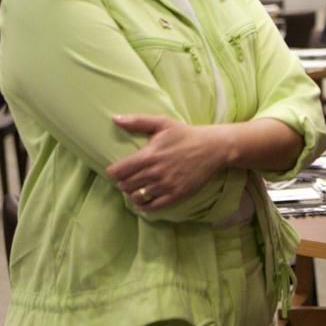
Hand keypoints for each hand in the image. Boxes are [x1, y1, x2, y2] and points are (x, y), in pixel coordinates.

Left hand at [106, 116, 224, 209]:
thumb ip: (137, 121)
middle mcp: (155, 172)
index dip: (113, 172)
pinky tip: (144, 200)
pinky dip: (143, 205)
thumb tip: (114, 119)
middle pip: (125, 185)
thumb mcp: (163, 123)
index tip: (116, 170)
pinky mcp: (176, 195)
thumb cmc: (185, 134)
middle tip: (127, 178)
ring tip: (135, 188)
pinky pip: (152, 207)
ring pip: (136, 197)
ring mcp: (166, 185)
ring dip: (132, 193)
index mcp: (149, 155)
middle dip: (122, 183)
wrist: (213, 148)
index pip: (118, 172)